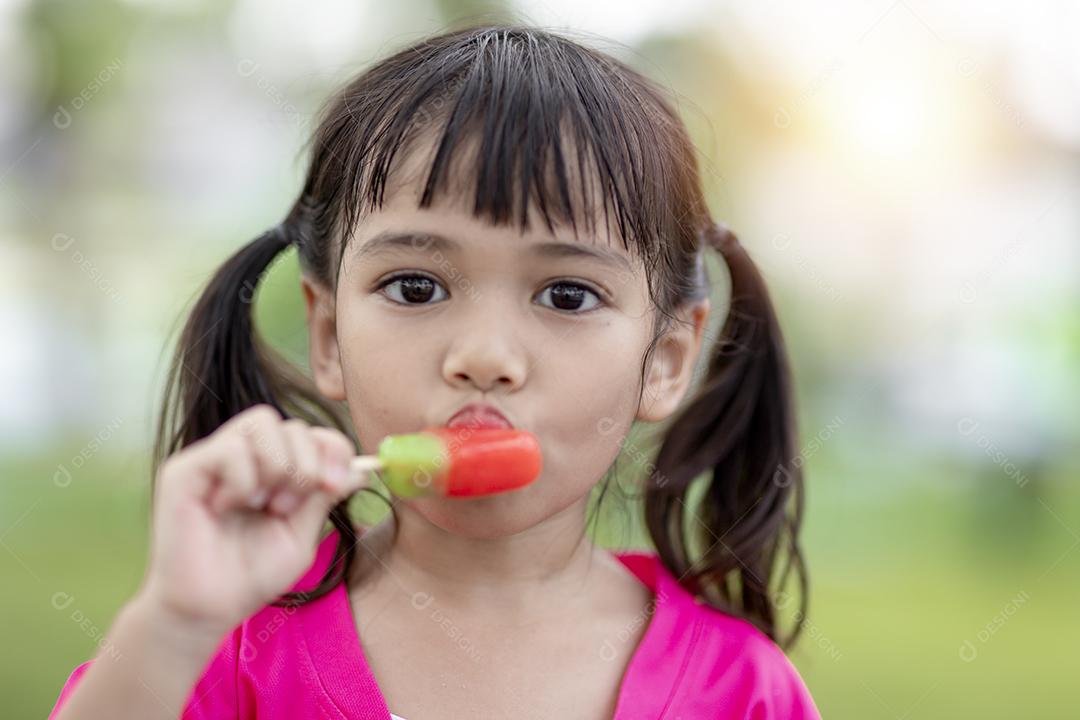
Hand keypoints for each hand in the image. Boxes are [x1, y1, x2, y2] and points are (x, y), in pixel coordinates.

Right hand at [136, 404, 361, 636]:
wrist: (210, 608)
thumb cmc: (252, 574)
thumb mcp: (301, 533)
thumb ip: (325, 496)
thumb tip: (364, 468)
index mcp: (275, 468)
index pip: (312, 432)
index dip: (333, 449)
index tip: (336, 486)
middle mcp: (245, 456)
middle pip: (291, 424)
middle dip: (305, 465)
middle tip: (288, 507)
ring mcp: (214, 458)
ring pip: (261, 422)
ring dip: (276, 467)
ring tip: (262, 506)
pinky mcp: (185, 469)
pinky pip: (230, 449)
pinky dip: (242, 480)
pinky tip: (227, 508)